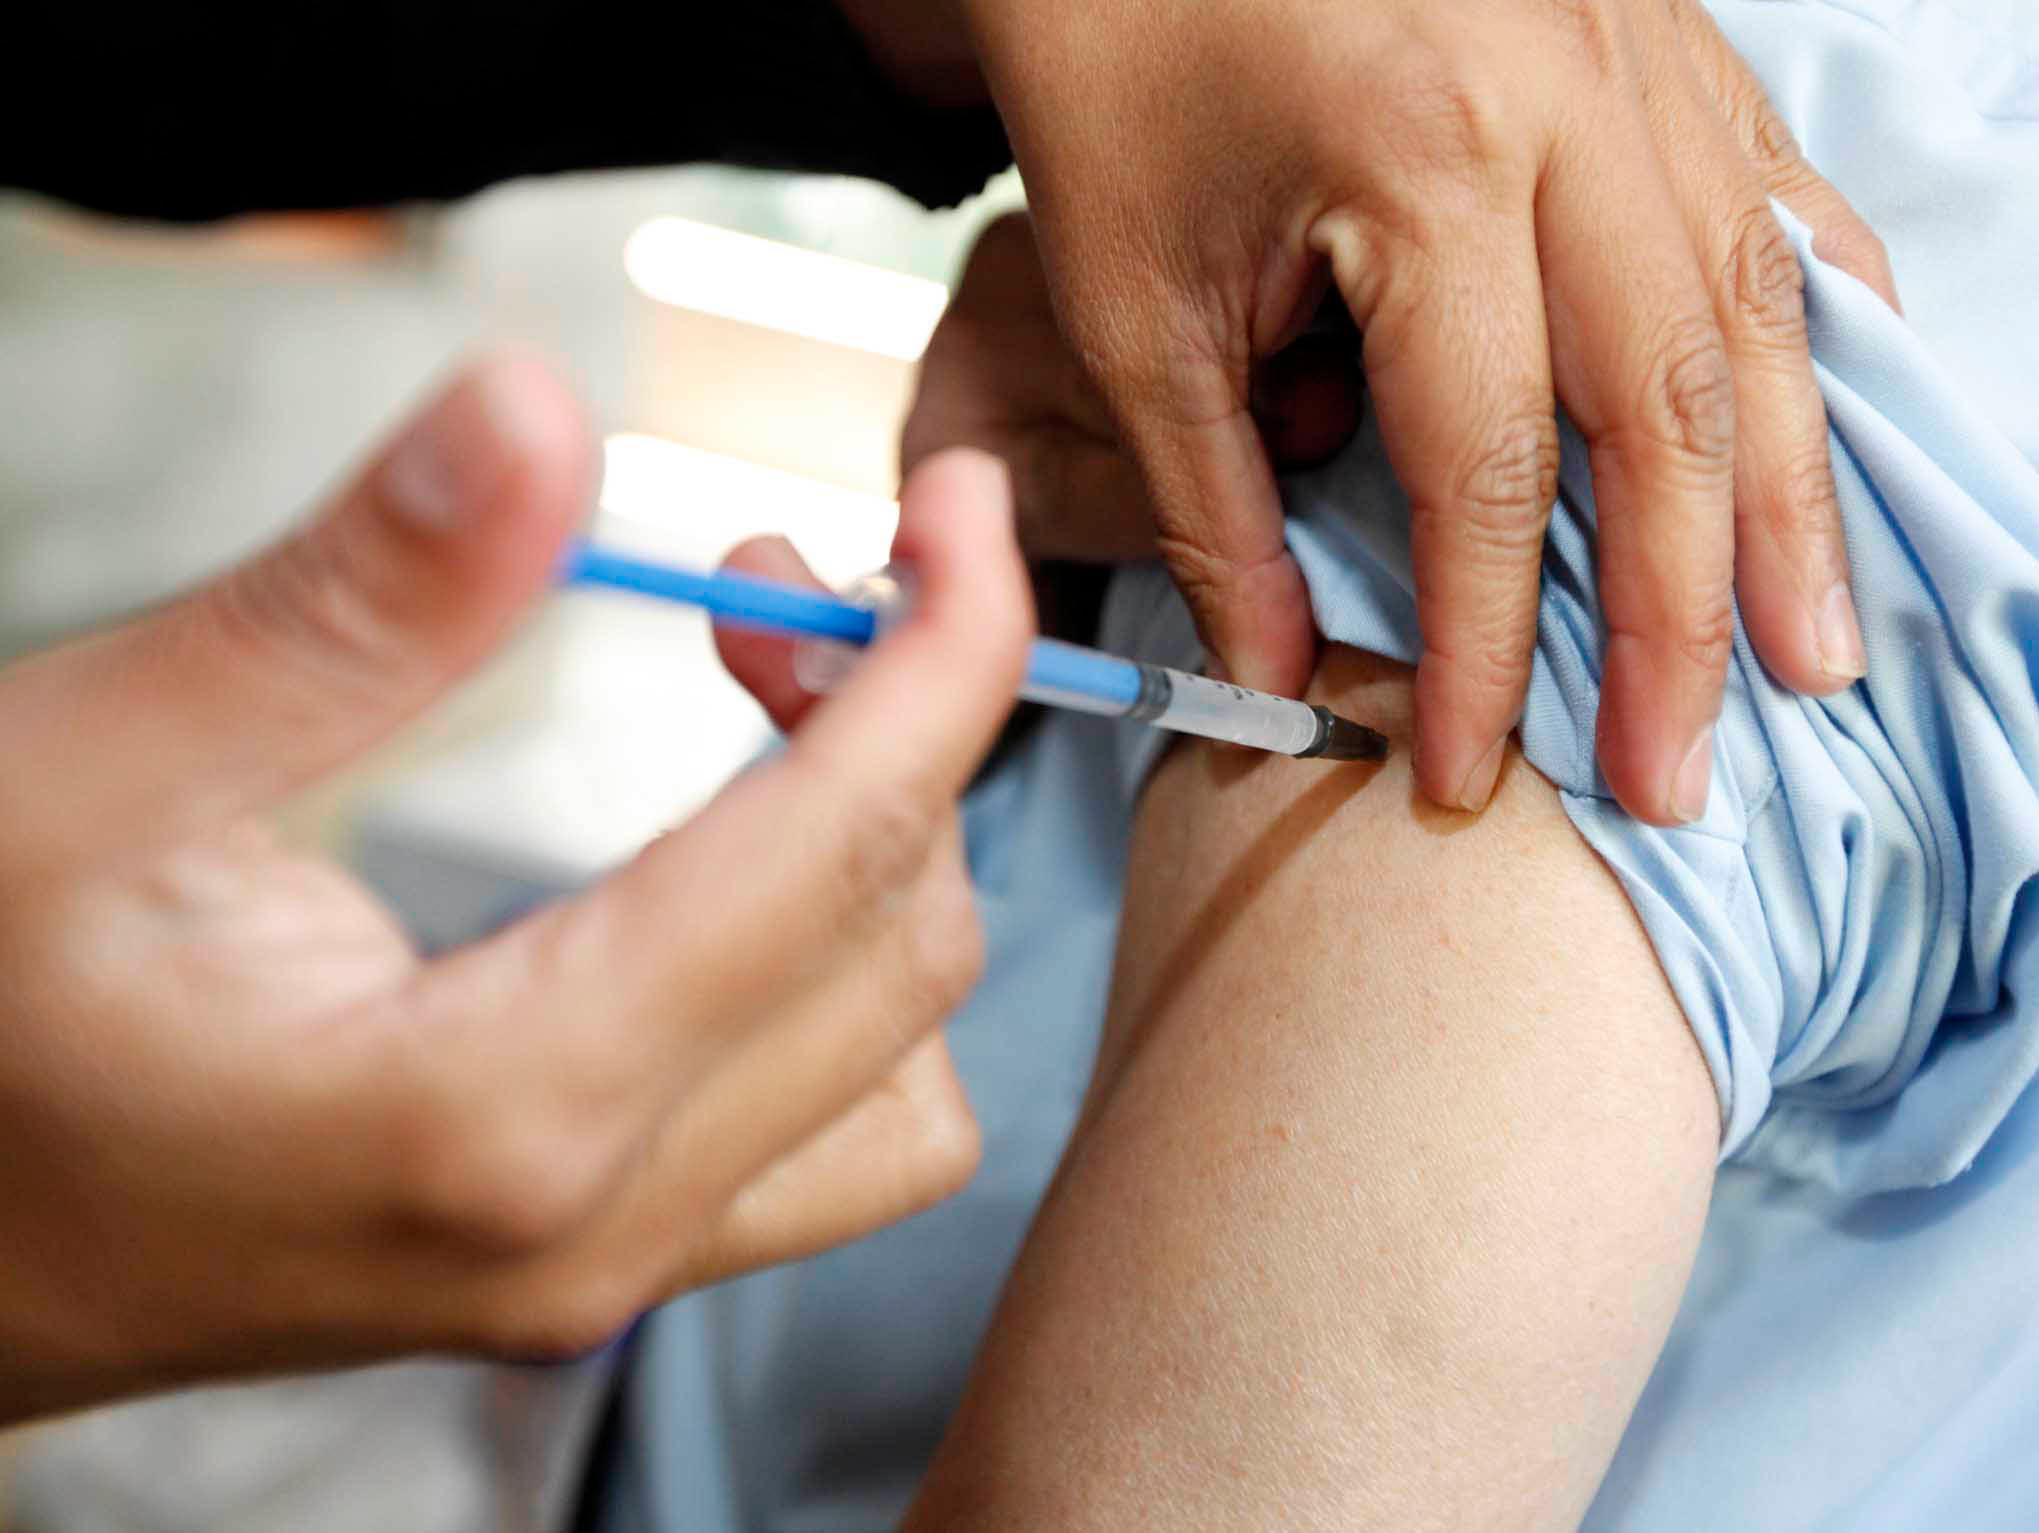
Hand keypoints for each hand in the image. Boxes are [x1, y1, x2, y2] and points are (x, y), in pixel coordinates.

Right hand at [0, 358, 1030, 1422]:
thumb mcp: (98, 773)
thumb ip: (352, 602)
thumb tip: (537, 407)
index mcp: (503, 1106)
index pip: (845, 848)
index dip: (947, 646)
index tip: (960, 505)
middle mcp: (599, 1222)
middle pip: (906, 946)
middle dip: (898, 727)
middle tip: (768, 587)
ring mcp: (609, 1273)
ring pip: (904, 1064)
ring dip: (888, 866)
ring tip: (765, 729)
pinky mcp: (595, 1268)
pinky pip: (836, 1141)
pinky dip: (852, 990)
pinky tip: (743, 881)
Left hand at [964, 0, 1899, 821]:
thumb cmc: (1110, 56)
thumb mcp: (1128, 295)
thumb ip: (1210, 499)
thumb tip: (1279, 670)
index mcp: (1426, 163)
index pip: (1488, 469)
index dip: (1487, 645)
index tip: (1471, 772)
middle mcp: (1572, 101)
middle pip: (1669, 405)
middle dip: (1682, 617)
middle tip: (1685, 773)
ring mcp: (1636, 51)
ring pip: (1757, 307)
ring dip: (1785, 498)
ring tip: (1807, 650)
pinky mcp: (1652, 29)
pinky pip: (1769, 191)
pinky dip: (1807, 325)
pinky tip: (1822, 426)